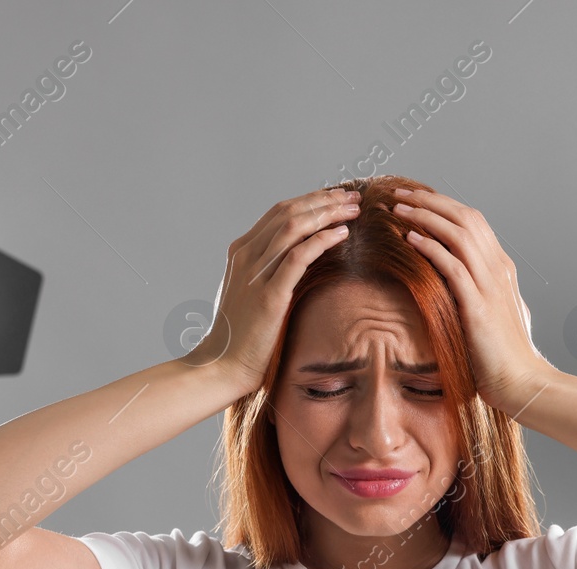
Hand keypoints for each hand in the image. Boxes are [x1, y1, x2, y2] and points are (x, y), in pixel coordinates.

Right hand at [189, 187, 360, 391]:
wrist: (223, 364)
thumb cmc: (240, 334)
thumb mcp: (249, 292)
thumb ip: (267, 270)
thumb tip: (295, 259)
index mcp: (241, 251)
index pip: (279, 212)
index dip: (311, 200)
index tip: (337, 197)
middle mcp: (246, 255)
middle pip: (289, 212)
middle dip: (324, 200)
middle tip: (352, 196)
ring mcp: (255, 273)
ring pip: (294, 227)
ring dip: (327, 213)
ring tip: (353, 209)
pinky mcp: (269, 295)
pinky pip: (298, 257)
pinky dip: (322, 240)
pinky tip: (342, 234)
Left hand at [386, 187, 555, 411]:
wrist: (523, 383)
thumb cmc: (505, 357)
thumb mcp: (493, 316)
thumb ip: (479, 297)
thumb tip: (460, 290)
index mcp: (502, 269)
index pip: (472, 222)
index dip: (443, 206)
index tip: (415, 200)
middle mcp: (499, 269)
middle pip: (464, 218)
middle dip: (430, 201)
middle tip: (400, 193)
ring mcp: (491, 285)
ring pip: (458, 234)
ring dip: (426, 217)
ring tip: (398, 209)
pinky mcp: (479, 306)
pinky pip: (452, 266)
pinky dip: (431, 248)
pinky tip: (410, 239)